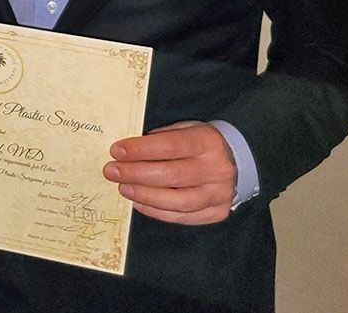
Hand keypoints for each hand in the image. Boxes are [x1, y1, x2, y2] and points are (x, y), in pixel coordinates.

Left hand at [103, 120, 234, 224]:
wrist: (235, 161)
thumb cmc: (199, 143)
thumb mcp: (184, 130)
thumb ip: (160, 138)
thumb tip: (127, 152)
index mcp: (208, 142)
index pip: (170, 146)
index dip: (141, 149)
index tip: (116, 151)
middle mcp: (217, 169)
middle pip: (172, 175)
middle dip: (136, 174)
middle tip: (112, 171)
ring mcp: (219, 193)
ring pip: (178, 201)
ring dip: (145, 195)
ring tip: (123, 188)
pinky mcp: (217, 212)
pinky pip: (183, 217)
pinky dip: (157, 211)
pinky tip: (138, 202)